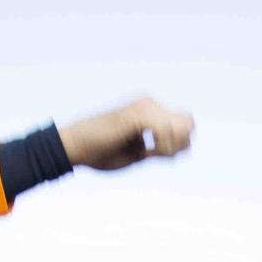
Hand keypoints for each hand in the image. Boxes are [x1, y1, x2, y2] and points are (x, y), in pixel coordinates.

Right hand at [59, 97, 194, 170]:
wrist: (73, 147)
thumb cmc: (99, 152)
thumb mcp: (136, 153)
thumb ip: (157, 149)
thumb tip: (181, 147)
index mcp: (149, 112)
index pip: (185, 122)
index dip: (181, 144)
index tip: (162, 157)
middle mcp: (148, 104)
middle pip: (189, 122)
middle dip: (181, 144)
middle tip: (161, 156)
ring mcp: (143, 106)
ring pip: (181, 125)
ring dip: (172, 147)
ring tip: (154, 154)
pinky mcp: (136, 114)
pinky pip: (165, 129)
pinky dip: (163, 146)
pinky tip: (149, 152)